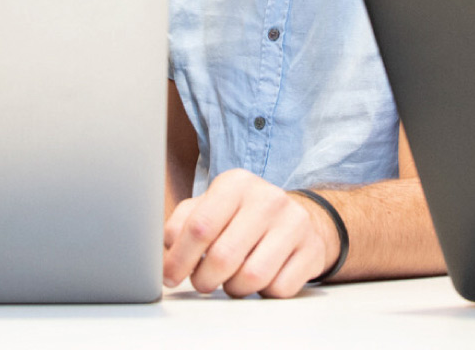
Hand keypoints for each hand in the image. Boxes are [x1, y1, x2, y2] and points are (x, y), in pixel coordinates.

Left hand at [162, 168, 336, 297]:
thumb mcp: (210, 207)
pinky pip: (278, 289)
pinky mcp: (311, 249)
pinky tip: (261, 277)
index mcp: (235, 183)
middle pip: (223, 256)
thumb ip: (181, 223)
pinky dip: (263, 292)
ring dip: (234, 288)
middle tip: (203, 281)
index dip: (179, 259)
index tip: (170, 276)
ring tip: (231, 278)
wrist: (295, 218)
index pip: (199, 226)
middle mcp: (267, 198)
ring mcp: (293, 223)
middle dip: (204, 279)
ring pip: (251, 277)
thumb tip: (164, 252)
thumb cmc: (242, 216)